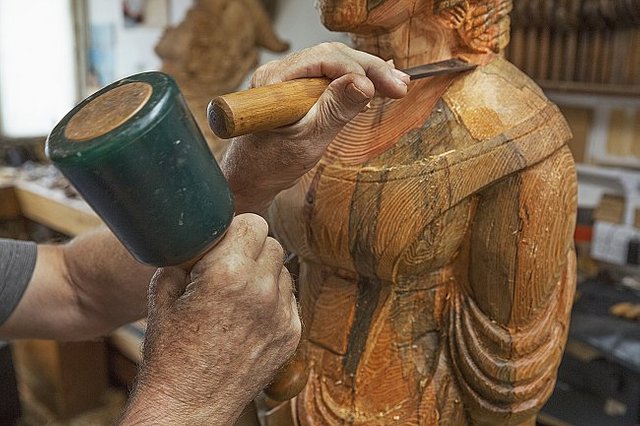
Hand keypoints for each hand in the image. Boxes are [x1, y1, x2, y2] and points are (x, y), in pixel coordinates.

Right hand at [121, 214, 300, 424]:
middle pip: (271, 243)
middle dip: (251, 249)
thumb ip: (186, 257)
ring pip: (282, 270)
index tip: (224, 241)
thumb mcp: (164, 293)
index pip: (253, 223)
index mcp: (228, 272)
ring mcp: (281, 314)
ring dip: (264, 273)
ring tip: (237, 293)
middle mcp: (261, 290)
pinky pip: (288, 298)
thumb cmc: (169, 352)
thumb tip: (201, 239)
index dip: (236, 230)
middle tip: (229, 265)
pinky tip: (248, 314)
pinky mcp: (291, 334)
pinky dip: (272, 299)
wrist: (188, 406)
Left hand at [221, 42, 409, 212]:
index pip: (326, 60)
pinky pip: (329, 79)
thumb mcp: (307, 141)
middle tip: (400, 85)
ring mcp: (288, 80)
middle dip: (369, 69)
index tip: (389, 87)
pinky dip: (353, 84)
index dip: (361, 70)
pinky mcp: (297, 91)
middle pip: (333, 58)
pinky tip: (376, 86)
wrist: (251, 179)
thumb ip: (335, 111)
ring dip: (366, 74)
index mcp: (275, 80)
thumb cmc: (270, 165)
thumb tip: (364, 84)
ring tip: (396, 85)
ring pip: (334, 66)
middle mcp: (280, 73)